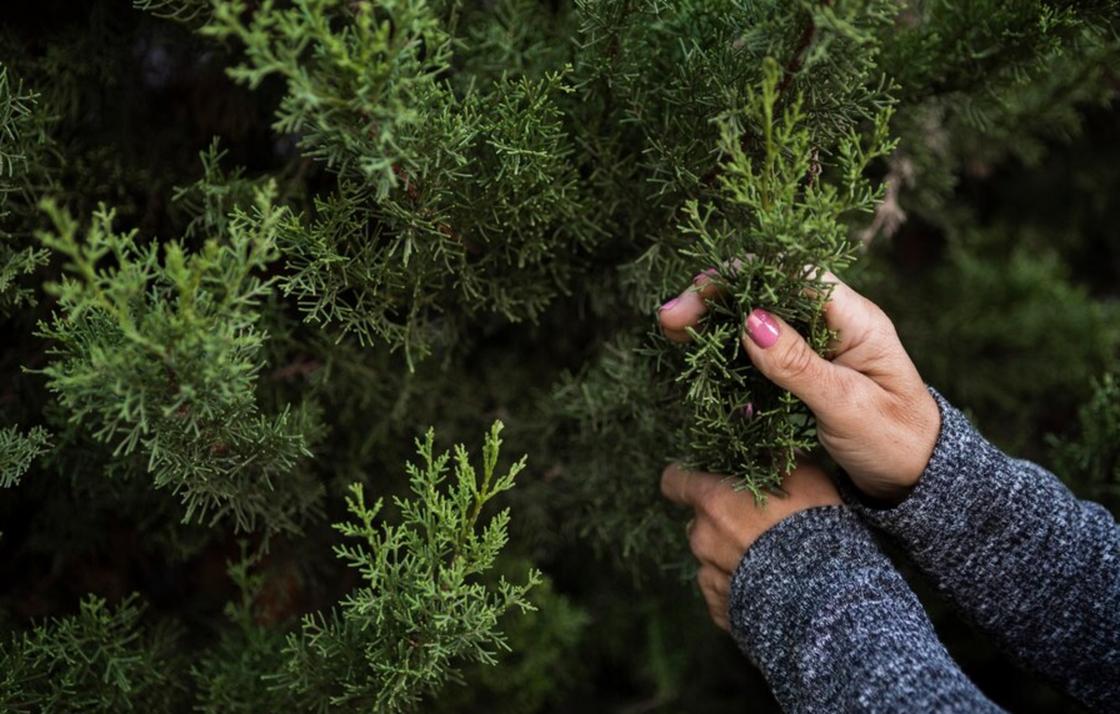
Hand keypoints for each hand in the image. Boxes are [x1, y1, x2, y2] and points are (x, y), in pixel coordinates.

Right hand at [659, 270, 939, 502]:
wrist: (917, 481)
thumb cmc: (895, 442)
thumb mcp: (846, 406)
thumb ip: (799, 365)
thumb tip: (751, 320)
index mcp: (853, 318)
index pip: (790, 272)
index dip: (740, 276)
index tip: (697, 296)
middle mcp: (832, 323)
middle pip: (765, 291)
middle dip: (714, 299)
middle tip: (668, 321)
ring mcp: (816, 346)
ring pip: (756, 320)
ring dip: (713, 325)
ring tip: (672, 335)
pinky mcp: (802, 371)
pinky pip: (758, 353)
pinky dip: (727, 355)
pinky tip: (701, 367)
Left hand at [661, 460, 840, 630]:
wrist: (824, 596)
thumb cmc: (812, 527)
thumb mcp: (803, 476)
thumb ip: (773, 458)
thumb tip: (764, 446)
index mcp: (713, 502)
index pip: (675, 481)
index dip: (685, 477)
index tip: (703, 478)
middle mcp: (702, 538)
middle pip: (699, 521)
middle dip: (721, 519)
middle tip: (759, 524)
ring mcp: (709, 576)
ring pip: (711, 556)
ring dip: (732, 554)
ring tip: (771, 560)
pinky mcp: (720, 609)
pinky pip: (722, 591)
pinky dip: (739, 587)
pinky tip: (768, 586)